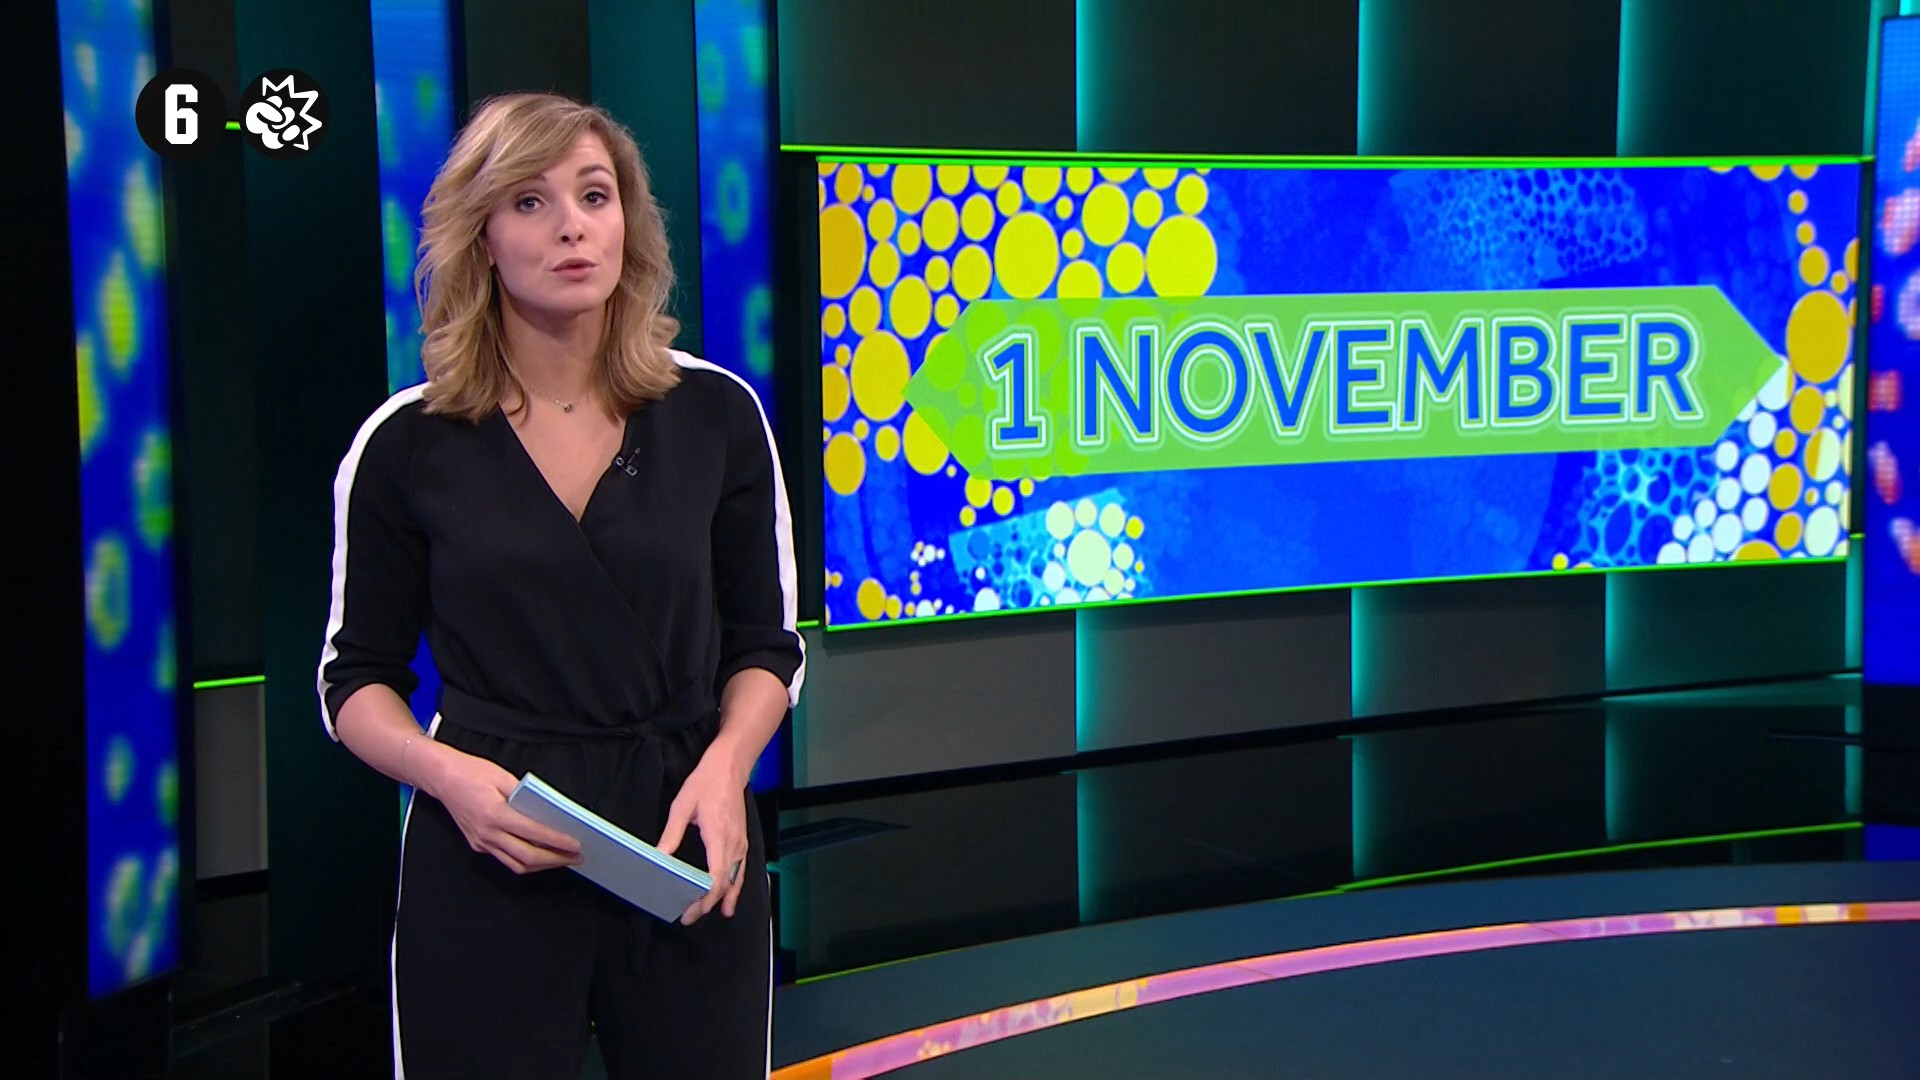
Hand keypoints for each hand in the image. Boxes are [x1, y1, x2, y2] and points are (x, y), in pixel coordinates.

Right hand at [425, 749, 581, 874]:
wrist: (442, 777)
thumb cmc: (472, 772)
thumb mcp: (504, 777)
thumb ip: (527, 797)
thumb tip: (549, 813)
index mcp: (495, 814)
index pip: (534, 834)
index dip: (558, 842)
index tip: (576, 845)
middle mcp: (487, 833)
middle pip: (527, 857)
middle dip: (555, 860)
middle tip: (576, 857)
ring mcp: (480, 842)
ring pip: (516, 864)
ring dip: (542, 866)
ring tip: (562, 860)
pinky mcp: (477, 845)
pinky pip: (505, 859)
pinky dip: (525, 861)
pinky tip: (540, 855)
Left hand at [656, 755, 748, 925]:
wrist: (729, 767)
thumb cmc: (706, 783)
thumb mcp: (682, 806)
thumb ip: (671, 835)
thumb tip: (659, 857)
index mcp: (719, 836)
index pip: (716, 879)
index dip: (705, 899)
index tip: (691, 910)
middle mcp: (734, 843)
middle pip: (725, 884)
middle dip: (709, 904)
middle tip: (689, 916)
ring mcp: (741, 843)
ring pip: (736, 879)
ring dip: (724, 898)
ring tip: (713, 914)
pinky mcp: (742, 841)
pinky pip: (741, 870)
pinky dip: (735, 886)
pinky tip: (730, 897)